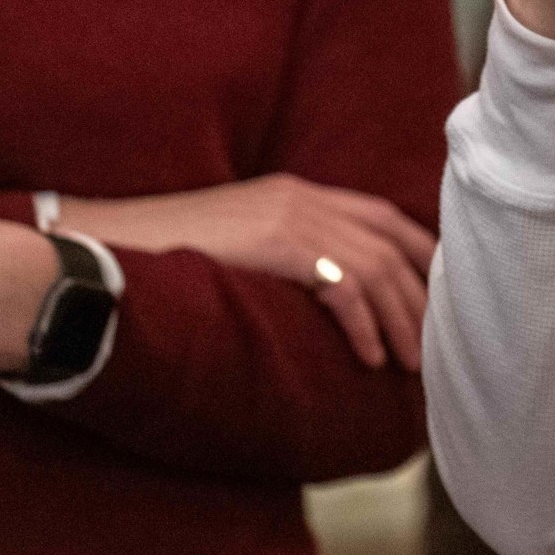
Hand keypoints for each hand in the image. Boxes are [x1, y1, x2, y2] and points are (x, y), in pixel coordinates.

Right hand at [58, 177, 435, 370]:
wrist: (113, 241)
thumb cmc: (168, 252)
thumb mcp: (240, 240)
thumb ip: (283, 250)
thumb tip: (320, 290)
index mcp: (297, 191)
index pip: (382, 215)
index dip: (421, 251)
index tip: (441, 291)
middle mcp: (303, 197)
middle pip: (389, 243)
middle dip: (420, 295)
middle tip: (435, 342)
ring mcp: (291, 216)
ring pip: (376, 267)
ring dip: (401, 318)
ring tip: (411, 362)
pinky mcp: (279, 243)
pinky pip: (343, 285)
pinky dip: (364, 324)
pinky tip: (371, 356)